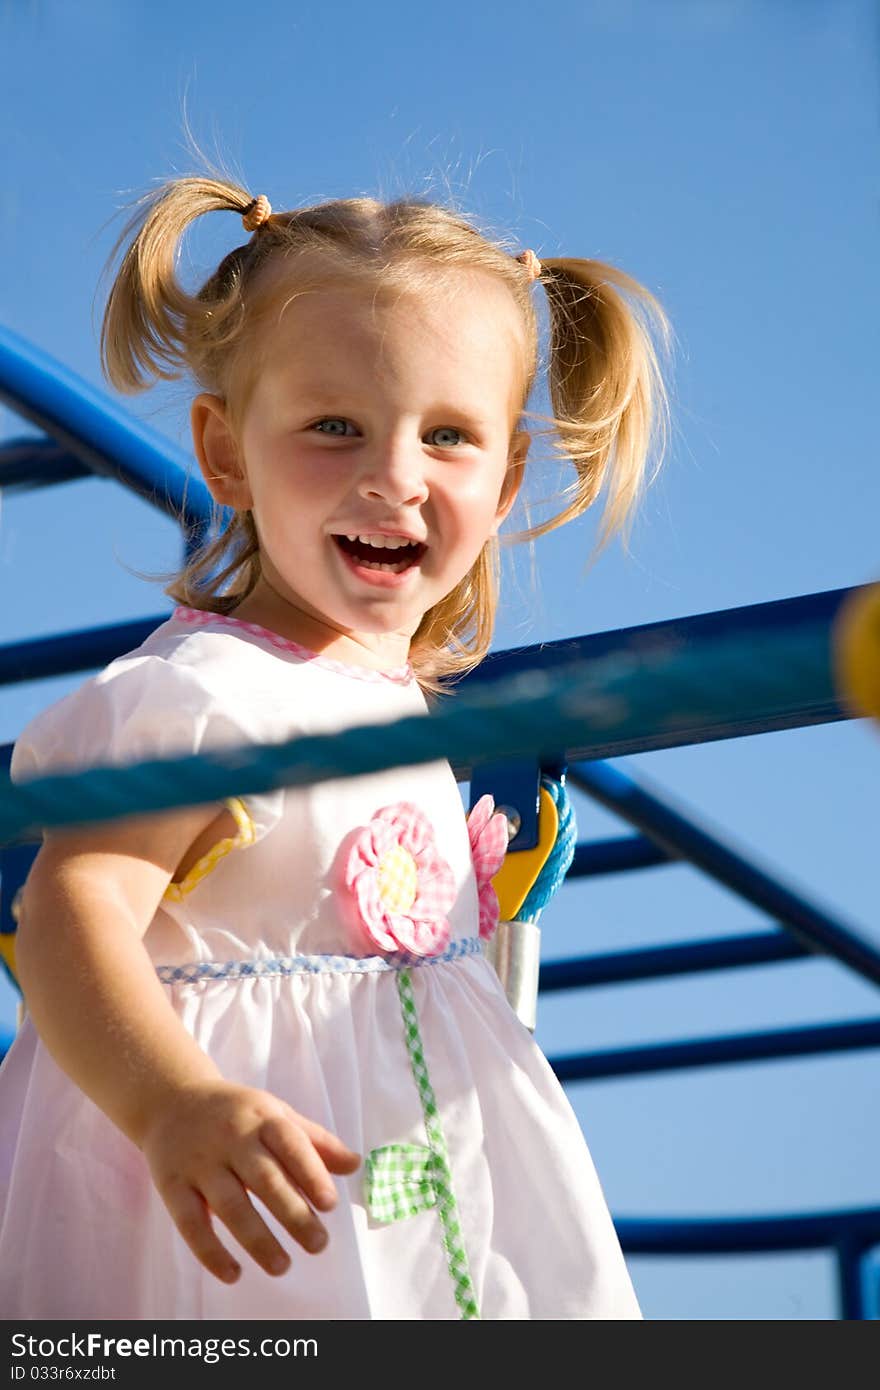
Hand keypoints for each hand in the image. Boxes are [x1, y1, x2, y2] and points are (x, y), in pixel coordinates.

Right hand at [139, 1079, 361, 1282]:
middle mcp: (231, 1138)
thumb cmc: (236, 1113)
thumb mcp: (275, 1114)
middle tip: (318, 1245)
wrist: (171, 1100)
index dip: (311, 1173)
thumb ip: (314, 1141)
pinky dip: (210, 1251)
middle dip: (293, 1214)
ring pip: (230, 1204)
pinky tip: (234, 1273)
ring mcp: (200, 1162)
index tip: (330, 1203)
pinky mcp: (172, 1185)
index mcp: (262, 1118)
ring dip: (257, 1239)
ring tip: (282, 1266)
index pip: (290, 1144)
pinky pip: (190, 1222)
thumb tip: (355, 1165)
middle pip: (264, 1179)